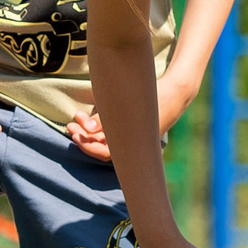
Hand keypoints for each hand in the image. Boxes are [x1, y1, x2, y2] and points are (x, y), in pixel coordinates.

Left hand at [66, 74, 198, 163]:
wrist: (177, 93)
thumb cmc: (154, 97)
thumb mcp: (128, 104)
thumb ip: (105, 117)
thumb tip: (86, 128)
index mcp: (134, 144)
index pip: (104, 154)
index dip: (87, 146)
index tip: (76, 133)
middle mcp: (133, 146)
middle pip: (102, 149)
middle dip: (84, 138)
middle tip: (70, 125)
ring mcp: (133, 139)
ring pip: (105, 141)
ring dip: (89, 131)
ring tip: (76, 117)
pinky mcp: (133, 132)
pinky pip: (112, 135)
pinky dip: (98, 127)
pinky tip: (88, 116)